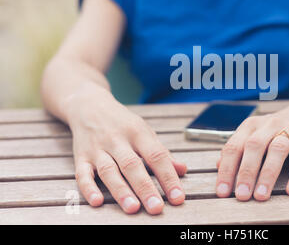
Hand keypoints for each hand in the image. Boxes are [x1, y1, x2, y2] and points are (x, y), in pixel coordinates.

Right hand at [67, 89, 186, 214]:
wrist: (89, 106)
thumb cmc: (122, 123)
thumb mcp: (144, 132)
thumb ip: (162, 153)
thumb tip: (182, 170)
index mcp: (138, 132)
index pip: (156, 155)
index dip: (168, 177)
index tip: (177, 197)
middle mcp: (117, 139)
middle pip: (132, 165)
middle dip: (145, 188)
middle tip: (156, 208)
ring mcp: (98, 148)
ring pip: (109, 170)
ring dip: (121, 190)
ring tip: (133, 209)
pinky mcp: (80, 156)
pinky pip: (82, 173)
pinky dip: (88, 188)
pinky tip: (96, 201)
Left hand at [215, 105, 288, 200]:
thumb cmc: (274, 130)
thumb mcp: (253, 134)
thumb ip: (237, 150)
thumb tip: (219, 167)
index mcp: (250, 125)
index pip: (234, 147)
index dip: (227, 170)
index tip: (222, 192)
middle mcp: (268, 125)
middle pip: (254, 147)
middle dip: (246, 173)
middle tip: (241, 195)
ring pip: (277, 150)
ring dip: (268, 174)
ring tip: (261, 195)